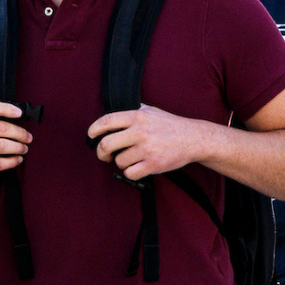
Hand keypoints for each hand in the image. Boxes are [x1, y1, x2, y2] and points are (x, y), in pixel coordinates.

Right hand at [0, 101, 33, 182]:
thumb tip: (17, 118)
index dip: (6, 108)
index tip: (20, 113)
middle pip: (0, 127)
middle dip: (20, 133)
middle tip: (28, 138)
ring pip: (1, 145)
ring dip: (18, 147)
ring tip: (24, 149)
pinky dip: (12, 161)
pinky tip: (17, 159)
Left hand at [87, 104, 207, 180]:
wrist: (193, 138)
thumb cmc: (169, 125)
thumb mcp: (151, 110)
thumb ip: (132, 111)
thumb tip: (110, 116)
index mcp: (138, 116)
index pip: (106, 121)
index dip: (93, 130)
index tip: (90, 136)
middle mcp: (141, 132)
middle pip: (106, 145)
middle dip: (101, 152)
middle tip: (104, 155)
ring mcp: (147, 149)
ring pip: (118, 161)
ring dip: (121, 162)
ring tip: (132, 158)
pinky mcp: (154, 164)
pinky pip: (130, 173)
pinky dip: (130, 172)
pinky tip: (137, 167)